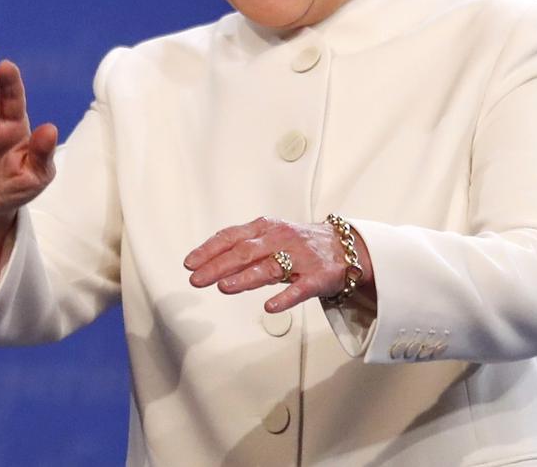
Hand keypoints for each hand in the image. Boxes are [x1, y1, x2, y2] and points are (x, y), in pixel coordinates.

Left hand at [184, 217, 373, 312]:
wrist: (346, 247)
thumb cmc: (301, 244)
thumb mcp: (271, 238)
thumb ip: (244, 248)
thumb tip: (207, 262)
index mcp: (267, 229)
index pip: (233, 236)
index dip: (210, 249)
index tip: (190, 263)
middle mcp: (282, 240)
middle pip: (246, 251)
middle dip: (219, 265)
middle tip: (197, 280)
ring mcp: (301, 258)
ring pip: (270, 267)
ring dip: (246, 277)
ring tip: (224, 287)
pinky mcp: (319, 276)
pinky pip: (301, 288)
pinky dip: (285, 297)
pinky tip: (270, 306)